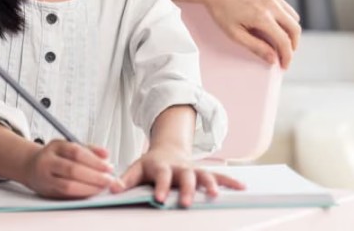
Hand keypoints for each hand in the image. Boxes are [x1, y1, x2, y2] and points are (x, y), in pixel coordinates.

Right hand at [22, 140, 117, 198]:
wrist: (30, 166)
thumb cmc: (54, 156)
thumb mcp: (68, 146)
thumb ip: (89, 149)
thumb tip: (106, 154)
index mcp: (55, 146)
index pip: (76, 152)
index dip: (94, 161)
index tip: (108, 167)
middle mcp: (47, 161)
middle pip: (72, 170)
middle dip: (94, 177)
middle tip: (108, 180)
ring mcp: (45, 177)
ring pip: (67, 186)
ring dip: (88, 188)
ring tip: (101, 187)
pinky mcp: (47, 191)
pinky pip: (65, 196)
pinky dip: (80, 195)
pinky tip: (91, 192)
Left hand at [112, 145, 244, 206]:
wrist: (167, 150)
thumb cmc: (150, 165)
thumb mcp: (135, 168)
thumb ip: (126, 179)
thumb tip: (111, 189)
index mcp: (161, 166)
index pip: (161, 176)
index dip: (160, 187)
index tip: (158, 199)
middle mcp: (179, 167)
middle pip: (185, 177)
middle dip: (187, 190)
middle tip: (186, 203)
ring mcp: (193, 169)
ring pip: (204, 174)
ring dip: (211, 184)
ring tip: (216, 195)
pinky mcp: (203, 171)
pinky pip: (219, 175)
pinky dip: (230, 180)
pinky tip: (242, 187)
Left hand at [200, 0, 301, 67]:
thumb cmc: (221, 11)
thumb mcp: (235, 34)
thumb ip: (256, 47)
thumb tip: (273, 59)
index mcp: (262, 17)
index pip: (284, 41)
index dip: (287, 56)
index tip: (284, 65)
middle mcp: (271, 5)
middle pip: (295, 29)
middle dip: (293, 45)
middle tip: (285, 56)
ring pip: (294, 17)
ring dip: (291, 32)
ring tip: (281, 42)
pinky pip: (287, 8)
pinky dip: (287, 19)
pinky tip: (276, 27)